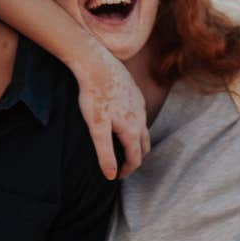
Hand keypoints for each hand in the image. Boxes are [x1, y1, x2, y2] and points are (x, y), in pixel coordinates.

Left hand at [72, 42, 149, 179]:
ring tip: (122, 146)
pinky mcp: (136, 93)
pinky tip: (122, 122)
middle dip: (136, 158)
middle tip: (122, 164)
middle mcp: (141, 118)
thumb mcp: (97, 127)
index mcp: (132, 130)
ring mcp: (140, 105)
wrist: (97, 64)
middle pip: (144, 146)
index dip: (127, 170)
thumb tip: (111, 176)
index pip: (136, 158)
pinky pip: (140, 115)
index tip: (117, 176)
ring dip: (136, 141)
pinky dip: (135, 125)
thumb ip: (105, 153)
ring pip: (143, 129)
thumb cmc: (95, 96)